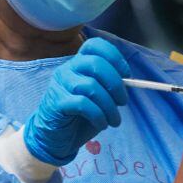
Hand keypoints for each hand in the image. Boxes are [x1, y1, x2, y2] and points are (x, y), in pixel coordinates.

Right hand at [23, 38, 130, 165]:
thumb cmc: (79, 115)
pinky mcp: (57, 102)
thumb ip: (109, 85)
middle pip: (96, 64)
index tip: (126, 74)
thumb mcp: (97, 96)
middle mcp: (67, 69)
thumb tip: (128, 82)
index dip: (114, 56)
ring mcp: (59, 85)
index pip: (94, 45)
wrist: (55, 137)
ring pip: (91, 86)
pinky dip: (98, 115)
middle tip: (123, 102)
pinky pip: (83, 104)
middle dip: (116, 84)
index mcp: (78, 63)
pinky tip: (102, 124)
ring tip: (114, 120)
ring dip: (109, 106)